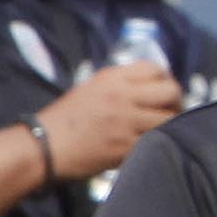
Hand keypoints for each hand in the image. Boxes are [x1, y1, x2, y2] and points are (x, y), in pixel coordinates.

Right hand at [36, 61, 185, 181]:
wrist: (42, 147)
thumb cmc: (61, 120)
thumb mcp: (88, 90)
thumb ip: (118, 85)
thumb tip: (147, 90)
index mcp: (111, 78)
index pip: (155, 69)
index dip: (164, 79)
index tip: (161, 91)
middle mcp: (122, 95)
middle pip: (170, 90)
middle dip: (175, 101)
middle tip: (169, 111)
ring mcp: (126, 121)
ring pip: (170, 118)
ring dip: (171, 124)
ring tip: (163, 130)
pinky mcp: (126, 146)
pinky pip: (157, 141)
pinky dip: (158, 143)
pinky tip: (150, 145)